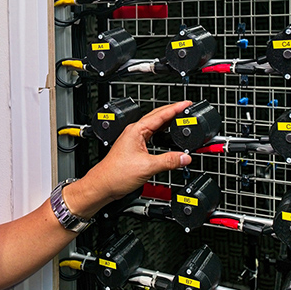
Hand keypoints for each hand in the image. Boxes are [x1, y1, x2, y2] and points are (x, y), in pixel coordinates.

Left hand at [64, 101, 192, 217]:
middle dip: (172, 111)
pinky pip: (151, 135)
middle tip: (186, 108)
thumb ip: (168, 161)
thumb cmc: (116, 174)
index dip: (175, 109)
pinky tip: (167, 135)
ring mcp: (134, 139)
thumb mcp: (147, 167)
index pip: (160, 115)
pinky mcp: (134, 148)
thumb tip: (184, 157)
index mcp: (136, 130)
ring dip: (167, 121)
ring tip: (180, 119)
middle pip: (157, 116)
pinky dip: (161, 133)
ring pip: (154, 125)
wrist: (103, 185)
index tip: (187, 104)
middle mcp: (134, 132)